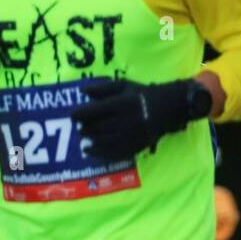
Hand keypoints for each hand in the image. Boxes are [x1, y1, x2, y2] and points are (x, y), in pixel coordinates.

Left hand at [71, 78, 206, 161]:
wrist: (166, 108)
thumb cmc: (142, 94)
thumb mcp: (123, 85)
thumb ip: (102, 88)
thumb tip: (82, 92)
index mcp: (119, 104)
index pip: (93, 112)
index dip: (79, 115)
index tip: (73, 116)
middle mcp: (123, 121)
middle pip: (96, 128)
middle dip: (85, 129)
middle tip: (80, 128)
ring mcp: (128, 136)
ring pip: (103, 142)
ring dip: (90, 142)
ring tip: (84, 141)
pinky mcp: (134, 147)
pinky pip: (113, 154)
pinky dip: (99, 154)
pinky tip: (91, 152)